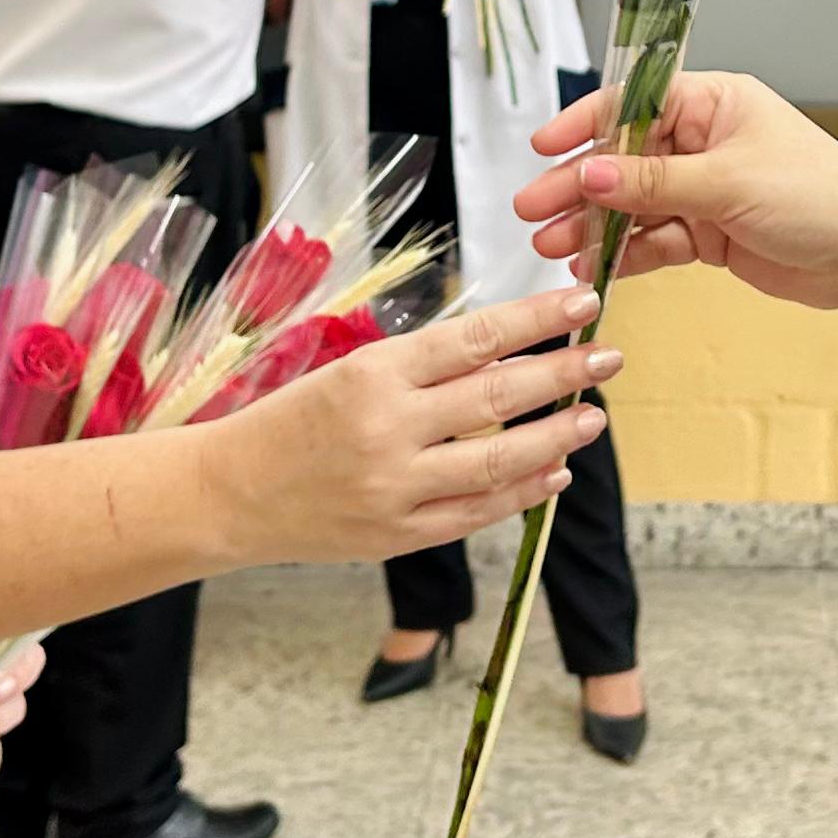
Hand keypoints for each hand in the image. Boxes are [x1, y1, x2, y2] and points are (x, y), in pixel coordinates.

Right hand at [202, 282, 616, 564]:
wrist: (228, 494)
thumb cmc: (289, 421)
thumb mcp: (347, 371)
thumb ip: (422, 368)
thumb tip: (507, 352)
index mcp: (372, 374)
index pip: (475, 339)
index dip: (536, 319)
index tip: (581, 302)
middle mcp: (388, 430)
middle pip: (498, 398)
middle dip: (563, 373)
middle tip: (609, 355)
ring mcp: (395, 489)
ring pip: (499, 463)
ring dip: (556, 437)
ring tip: (593, 417)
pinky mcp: (399, 536)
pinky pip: (477, 514)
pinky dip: (522, 493)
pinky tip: (555, 472)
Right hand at [508, 70, 837, 311]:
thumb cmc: (819, 197)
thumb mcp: (726, 182)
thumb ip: (651, 181)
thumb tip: (588, 172)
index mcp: (713, 102)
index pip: (632, 102)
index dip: (584, 124)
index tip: (543, 147)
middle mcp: (704, 140)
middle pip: (623, 157)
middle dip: (578, 184)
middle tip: (533, 209)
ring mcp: (704, 189)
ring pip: (632, 204)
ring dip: (594, 225)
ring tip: (554, 247)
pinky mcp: (709, 233)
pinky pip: (654, 240)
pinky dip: (625, 254)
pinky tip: (594, 267)